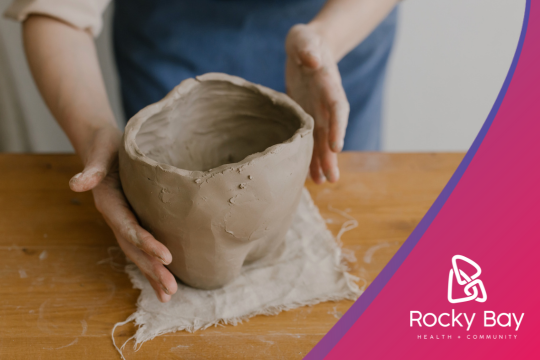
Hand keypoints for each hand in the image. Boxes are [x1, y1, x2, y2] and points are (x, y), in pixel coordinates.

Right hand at [69, 124, 177, 301]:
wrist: (103, 145)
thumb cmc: (106, 146)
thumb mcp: (101, 152)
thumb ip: (92, 169)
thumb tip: (77, 183)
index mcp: (110, 203)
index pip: (129, 227)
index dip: (147, 243)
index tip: (167, 257)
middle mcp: (116, 217)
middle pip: (134, 248)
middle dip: (152, 269)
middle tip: (171, 289)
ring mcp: (124, 221)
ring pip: (137, 253)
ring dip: (152, 273)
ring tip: (168, 294)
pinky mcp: (133, 220)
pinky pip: (142, 245)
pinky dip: (152, 263)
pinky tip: (165, 279)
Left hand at [285, 24, 349, 183]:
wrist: (308, 48)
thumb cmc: (305, 41)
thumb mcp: (303, 38)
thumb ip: (307, 47)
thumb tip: (313, 62)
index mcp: (328, 83)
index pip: (337, 107)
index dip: (338, 127)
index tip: (336, 147)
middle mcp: (326, 101)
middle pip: (331, 131)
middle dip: (331, 155)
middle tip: (332, 178)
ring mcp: (318, 110)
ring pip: (322, 140)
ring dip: (322, 161)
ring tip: (323, 182)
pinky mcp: (308, 115)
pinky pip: (310, 138)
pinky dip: (310, 155)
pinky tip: (309, 174)